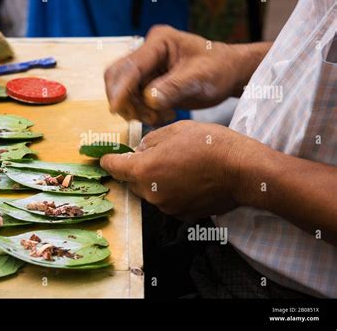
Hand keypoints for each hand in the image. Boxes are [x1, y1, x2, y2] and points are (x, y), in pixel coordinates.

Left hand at [100, 120, 257, 221]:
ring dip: (156, 181)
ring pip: (151, 192)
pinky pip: (168, 201)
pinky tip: (189, 179)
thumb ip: (149, 142)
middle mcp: (152, 193)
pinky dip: (172, 192)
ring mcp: (167, 207)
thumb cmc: (209, 145)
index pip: (114, 167)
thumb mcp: (174, 130)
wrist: (241, 170)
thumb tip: (140, 151)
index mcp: (144, 170)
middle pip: (133, 182)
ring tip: (179, 165)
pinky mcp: (182, 215)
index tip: (104, 159)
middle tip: (157, 155)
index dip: (108, 161)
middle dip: (138, 169)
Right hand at [104, 25, 268, 125]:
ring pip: (124, 92)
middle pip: (118, 76)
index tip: (117, 109)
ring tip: (162, 116)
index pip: (132, 66)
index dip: (121, 88)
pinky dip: (143, 112)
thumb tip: (149, 100)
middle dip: (125, 100)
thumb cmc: (219, 69)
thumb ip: (174, 87)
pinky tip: (163, 115)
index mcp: (159, 42)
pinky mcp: (147, 83)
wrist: (228, 74)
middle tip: (146, 116)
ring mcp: (146, 69)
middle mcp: (148, 53)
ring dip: (136, 110)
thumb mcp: (200, 77)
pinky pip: (133, 101)